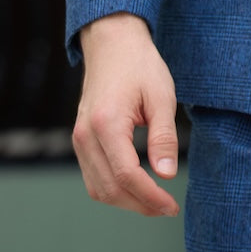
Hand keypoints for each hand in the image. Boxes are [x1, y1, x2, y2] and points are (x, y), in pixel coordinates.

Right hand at [73, 12, 179, 216]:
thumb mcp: (161, 96)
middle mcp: (85, 135)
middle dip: (140, 205)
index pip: (126, 175)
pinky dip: (113, 189)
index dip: (150, 196)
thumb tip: (166, 176)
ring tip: (155, 202)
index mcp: (106, 123)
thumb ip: (164, 137)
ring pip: (98, 188)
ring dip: (126, 201)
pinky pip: (92, 176)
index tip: (171, 206)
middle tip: (167, 208)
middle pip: (110, 188)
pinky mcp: (80, 139)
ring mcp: (78, 138)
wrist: (112, 43)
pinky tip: (137, 187)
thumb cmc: (140, 65)